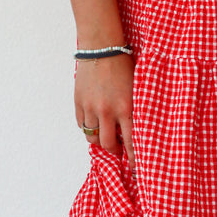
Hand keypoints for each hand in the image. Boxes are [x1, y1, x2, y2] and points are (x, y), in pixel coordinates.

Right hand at [74, 53, 134, 169]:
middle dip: (114, 150)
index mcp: (126, 108)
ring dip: (99, 139)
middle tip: (118, 148)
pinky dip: (88, 127)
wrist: (102, 48)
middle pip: (107, 145)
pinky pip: (82, 124)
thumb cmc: (124, 66)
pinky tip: (95, 121)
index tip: (137, 169)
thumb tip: (137, 132)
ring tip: (106, 134)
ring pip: (92, 137)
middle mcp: (107, 111)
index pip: (131, 142)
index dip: (134, 159)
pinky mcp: (78, 103)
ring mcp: (91, 108)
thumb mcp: (137, 89)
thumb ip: (135, 111)